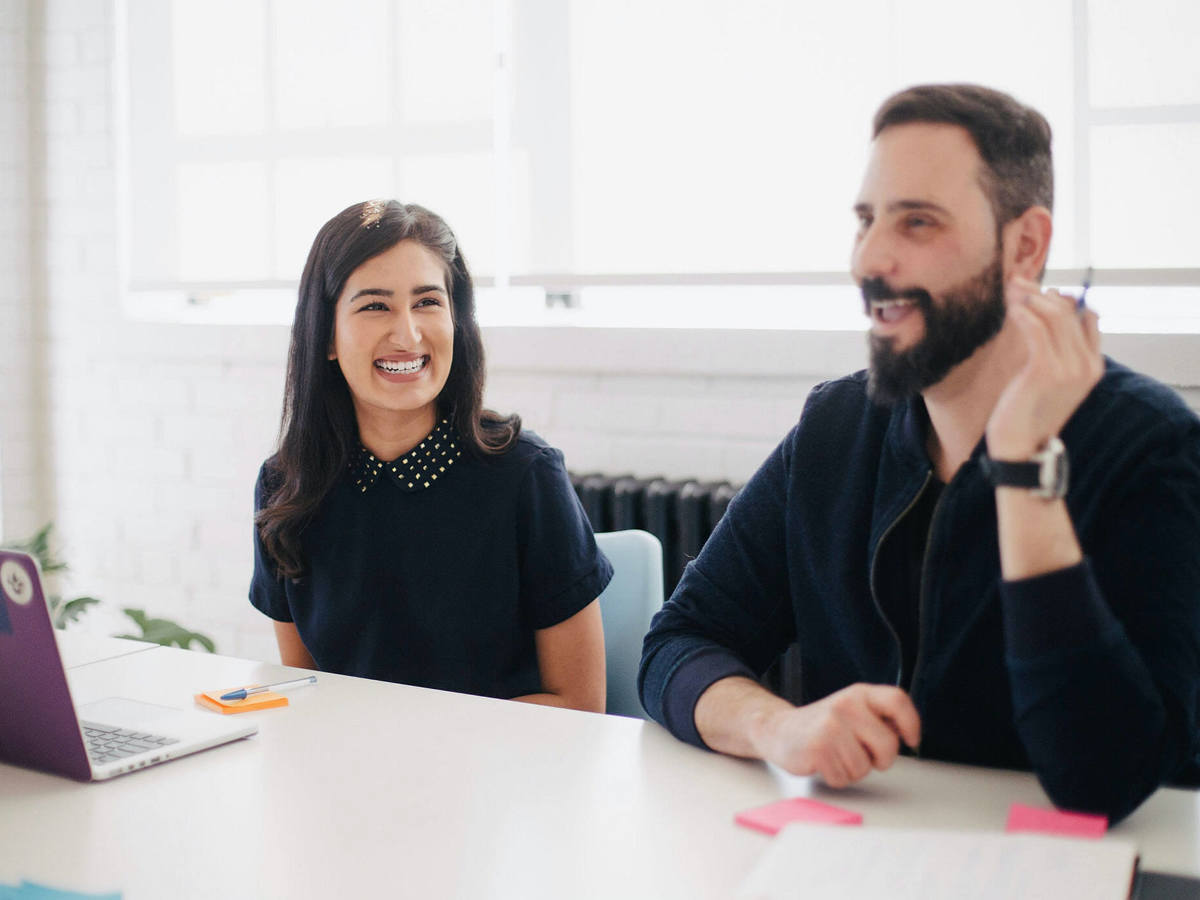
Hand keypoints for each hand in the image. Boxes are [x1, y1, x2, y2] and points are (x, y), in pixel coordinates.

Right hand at [751, 684, 920, 787]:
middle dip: (880, 760)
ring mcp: (831, 726)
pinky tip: (824, 763)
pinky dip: (836, 777)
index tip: (911, 740)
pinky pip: (844, 778)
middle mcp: (846, 705)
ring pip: (865, 767)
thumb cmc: (822, 726)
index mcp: (859, 694)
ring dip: (852, 770)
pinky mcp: (818, 748)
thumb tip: (905, 733)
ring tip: (836, 755)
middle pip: (888, 745)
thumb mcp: (852, 711)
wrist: (779, 730)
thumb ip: (878, 718)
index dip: (911, 723)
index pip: (897, 700)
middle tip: (861, 754)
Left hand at [986, 276, 1102, 459]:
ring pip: (1054, 316)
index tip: (1039, 291)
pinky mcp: (1045, 371)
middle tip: (1016, 281)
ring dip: (1029, 297)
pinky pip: (1037, 330)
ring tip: (1009, 289)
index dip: (1064, 299)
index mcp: (1093, 366)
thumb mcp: (1047, 380)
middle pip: (1069, 312)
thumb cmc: (1027, 413)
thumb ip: (1053, 352)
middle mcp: (1086, 365)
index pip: (1087, 318)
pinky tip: (1011, 308)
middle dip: (1040, 292)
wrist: (1019, 448)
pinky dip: (1023, 313)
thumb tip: (1045, 316)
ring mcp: (1069, 368)